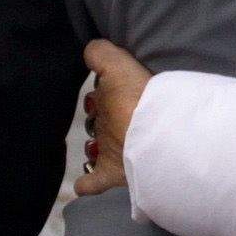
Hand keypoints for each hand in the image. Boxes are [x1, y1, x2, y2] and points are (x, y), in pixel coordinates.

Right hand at [73, 39, 151, 197]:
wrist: (154, 135)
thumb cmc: (135, 96)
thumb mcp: (116, 65)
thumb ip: (101, 53)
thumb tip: (89, 49)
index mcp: (120, 100)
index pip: (104, 97)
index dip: (98, 94)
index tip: (93, 95)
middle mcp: (119, 125)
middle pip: (102, 122)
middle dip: (96, 119)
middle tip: (92, 116)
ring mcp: (115, 151)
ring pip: (99, 149)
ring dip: (93, 148)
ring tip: (92, 147)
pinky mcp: (110, 174)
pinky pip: (92, 183)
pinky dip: (85, 185)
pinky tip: (81, 186)